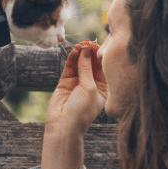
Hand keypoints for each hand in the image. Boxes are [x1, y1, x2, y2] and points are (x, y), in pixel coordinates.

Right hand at [41, 45, 107, 168]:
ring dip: (81, 54)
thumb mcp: (90, 88)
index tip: (99, 45)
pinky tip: (74, 51)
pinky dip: (72, 58)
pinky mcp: (66, 81)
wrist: (64, 125)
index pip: (104, 68)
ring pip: (80, 63)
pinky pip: (70, 67)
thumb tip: (86, 50)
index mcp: (103, 88)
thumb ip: (87, 68)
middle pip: (92, 63)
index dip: (101, 56)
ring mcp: (78, 82)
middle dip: (90, 53)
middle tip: (88, 42)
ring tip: (80, 45)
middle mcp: (91, 84)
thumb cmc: (82, 111)